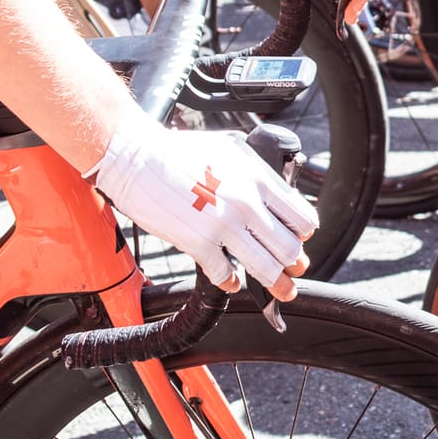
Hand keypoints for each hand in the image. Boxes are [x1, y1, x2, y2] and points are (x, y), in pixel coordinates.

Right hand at [91, 118, 316, 299]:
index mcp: (257, 178)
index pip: (301, 217)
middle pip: (289, 248)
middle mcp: (246, 203)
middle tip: (295, 270)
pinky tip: (230, 280)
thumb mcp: (231, 148)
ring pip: (266, 267)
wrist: (135, 158)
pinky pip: (224, 275)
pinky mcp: (198, 243)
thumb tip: (277, 195)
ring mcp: (223, 225)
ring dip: (276, 283)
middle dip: (295, 263)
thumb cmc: (178, 151)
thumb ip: (258, 173)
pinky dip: (230, 282)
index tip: (299, 239)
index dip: (303, 233)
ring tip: (281, 290)